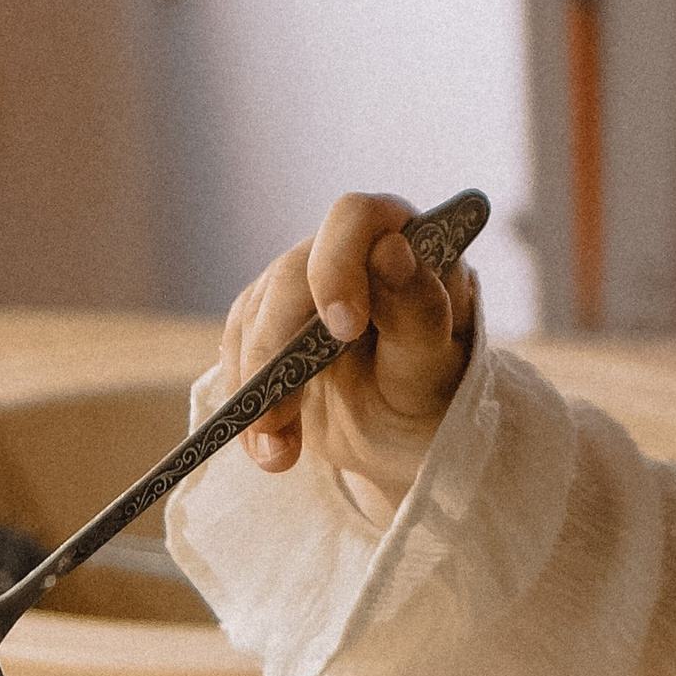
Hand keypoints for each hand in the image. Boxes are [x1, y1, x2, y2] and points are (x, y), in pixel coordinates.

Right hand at [220, 189, 476, 506]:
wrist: (407, 439)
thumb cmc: (437, 396)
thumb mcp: (437, 369)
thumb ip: (421, 312)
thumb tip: (394, 250)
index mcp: (405, 242)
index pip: (356, 219)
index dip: (339, 265)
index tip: (343, 330)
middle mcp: (347, 252)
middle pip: (290, 275)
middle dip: (280, 350)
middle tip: (283, 418)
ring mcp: (302, 285)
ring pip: (254, 315)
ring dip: (257, 390)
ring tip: (278, 455)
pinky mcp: (269, 321)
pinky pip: (238, 351)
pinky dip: (246, 405)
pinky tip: (266, 447)